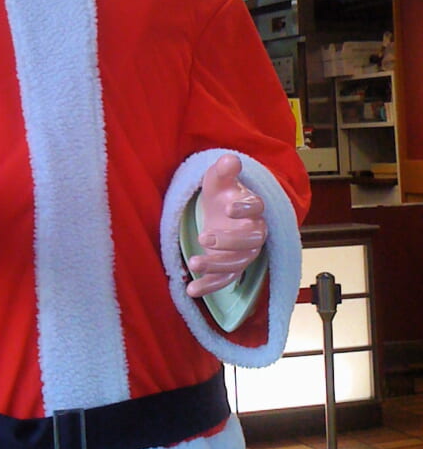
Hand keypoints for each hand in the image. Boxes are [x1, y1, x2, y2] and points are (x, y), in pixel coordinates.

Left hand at [186, 154, 266, 297]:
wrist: (222, 213)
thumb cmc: (223, 194)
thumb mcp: (218, 180)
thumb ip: (223, 170)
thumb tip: (230, 159)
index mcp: (254, 208)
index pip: (257, 208)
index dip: (245, 208)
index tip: (229, 207)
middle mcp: (255, 232)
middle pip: (251, 241)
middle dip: (229, 241)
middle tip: (204, 237)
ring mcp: (245, 253)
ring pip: (237, 264)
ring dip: (216, 266)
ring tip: (193, 263)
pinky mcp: (232, 267)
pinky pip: (225, 280)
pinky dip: (209, 286)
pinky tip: (191, 290)